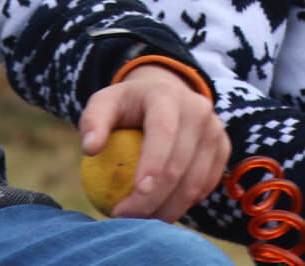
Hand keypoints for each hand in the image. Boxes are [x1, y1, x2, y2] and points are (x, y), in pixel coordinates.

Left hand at [79, 62, 228, 222]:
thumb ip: (93, 121)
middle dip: (154, 198)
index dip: (154, 165)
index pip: (163, 133)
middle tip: (127, 216)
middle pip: (180, 165)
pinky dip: (184, 202)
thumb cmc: (127, 104)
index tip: (138, 193)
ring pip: (196, 182)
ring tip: (141, 220)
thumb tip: (89, 149)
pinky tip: (160, 210)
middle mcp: (197, 111)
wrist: (164, 93)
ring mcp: (215, 131)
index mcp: (166, 96)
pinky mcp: (223, 149)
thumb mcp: (105, 102)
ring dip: (169, 208)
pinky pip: (205, 186)